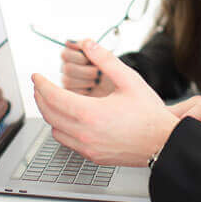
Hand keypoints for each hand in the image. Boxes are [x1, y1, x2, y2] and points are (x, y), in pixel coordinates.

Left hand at [32, 40, 178, 166]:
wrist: (164, 143)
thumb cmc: (149, 114)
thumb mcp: (129, 80)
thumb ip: (105, 60)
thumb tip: (88, 44)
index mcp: (91, 113)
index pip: (53, 97)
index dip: (41, 84)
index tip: (36, 76)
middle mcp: (85, 133)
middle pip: (49, 114)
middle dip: (40, 97)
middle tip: (39, 85)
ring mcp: (88, 148)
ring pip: (55, 130)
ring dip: (50, 114)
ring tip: (53, 101)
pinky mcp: (93, 156)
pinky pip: (67, 142)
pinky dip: (61, 128)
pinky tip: (68, 119)